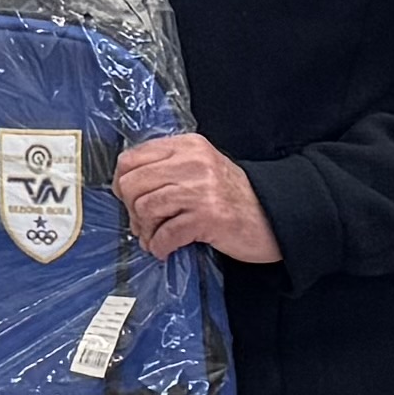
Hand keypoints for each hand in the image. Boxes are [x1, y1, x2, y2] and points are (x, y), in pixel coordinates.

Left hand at [112, 132, 274, 263]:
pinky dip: (159, 246)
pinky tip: (165, 248)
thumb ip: (167, 168)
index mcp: (187, 146)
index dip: (122, 182)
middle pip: (132, 183)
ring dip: (144, 230)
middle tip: (141, 222)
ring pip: (145, 207)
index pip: (132, 158)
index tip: (128, 198)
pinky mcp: (207, 217)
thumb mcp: (200, 168)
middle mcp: (192, 163)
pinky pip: (165, 234)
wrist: (271, 216)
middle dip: (130, 209)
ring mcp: (200, 190)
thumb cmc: (233, 196)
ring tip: (154, 237)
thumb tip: (126, 185)